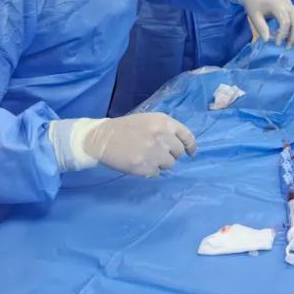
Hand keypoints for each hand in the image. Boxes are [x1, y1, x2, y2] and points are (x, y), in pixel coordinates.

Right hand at [48, 113, 196, 176]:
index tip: (190, 153)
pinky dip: (150, 171)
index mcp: (164, 122)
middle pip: (178, 152)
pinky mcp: (144, 166)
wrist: (103, 138)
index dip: (190, 146)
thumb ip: (166, 129)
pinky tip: (140, 164)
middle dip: (171, 154)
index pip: (186, 136)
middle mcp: (162, 136)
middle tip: (159, 153)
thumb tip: (182, 145)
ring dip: (161, 164)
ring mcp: (153, 152)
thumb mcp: (149, 120)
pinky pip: (156, 173)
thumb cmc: (127, 128)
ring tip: (148, 158)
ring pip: (169, 164)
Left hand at [241, 0, 293, 47]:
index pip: (286, 22)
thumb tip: (268, 41)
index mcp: (277, 5)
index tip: (277, 44)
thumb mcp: (254, 16)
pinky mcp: (290, 5)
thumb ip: (262, 28)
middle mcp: (287, 4)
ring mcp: (290, 3)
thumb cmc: (252, 2)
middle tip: (287, 47)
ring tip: (288, 41)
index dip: (283, 34)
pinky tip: (287, 33)